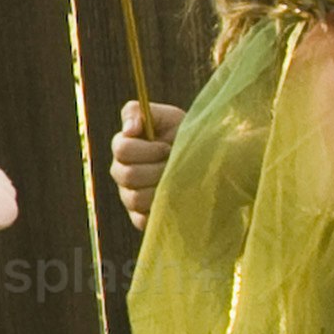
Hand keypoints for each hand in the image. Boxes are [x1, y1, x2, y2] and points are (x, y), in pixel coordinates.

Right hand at [104, 98, 177, 226]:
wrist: (211, 165)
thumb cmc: (187, 137)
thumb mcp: (169, 118)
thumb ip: (140, 113)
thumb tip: (129, 129)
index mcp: (125, 148)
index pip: (121, 150)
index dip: (147, 149)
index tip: (168, 147)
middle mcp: (123, 173)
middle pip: (126, 175)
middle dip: (157, 169)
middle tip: (175, 165)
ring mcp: (130, 196)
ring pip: (134, 198)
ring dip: (161, 188)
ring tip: (179, 182)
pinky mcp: (141, 217)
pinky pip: (140, 220)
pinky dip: (158, 210)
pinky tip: (175, 200)